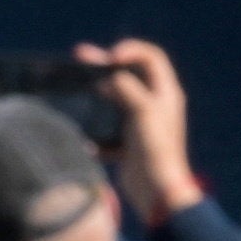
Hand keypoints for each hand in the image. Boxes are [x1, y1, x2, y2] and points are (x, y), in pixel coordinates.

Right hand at [79, 38, 201, 228]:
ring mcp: (141, 123)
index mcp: (165, 93)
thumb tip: (109, 79)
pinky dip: (95, 125)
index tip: (110, 57)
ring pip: (116, 98)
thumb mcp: (144, 109)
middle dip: (104, 65)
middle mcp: (155, 104)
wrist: (156, 191)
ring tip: (74, 83)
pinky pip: (108, 125)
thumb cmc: (155, 147)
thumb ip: (126, 87)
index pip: (151, 57)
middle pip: (129, 75)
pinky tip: (83, 130)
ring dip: (96, 91)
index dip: (130, 49)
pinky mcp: (128, 141)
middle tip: (79, 55)